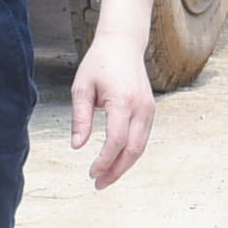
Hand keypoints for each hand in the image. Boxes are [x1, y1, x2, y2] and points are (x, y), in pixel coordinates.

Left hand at [70, 22, 159, 189]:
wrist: (123, 43)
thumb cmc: (99, 63)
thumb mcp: (82, 88)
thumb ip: (80, 118)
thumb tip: (77, 146)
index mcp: (122, 100)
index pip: (116, 140)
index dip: (104, 161)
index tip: (91, 172)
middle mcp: (140, 107)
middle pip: (133, 150)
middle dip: (116, 170)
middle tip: (98, 184)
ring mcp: (149, 109)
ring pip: (141, 147)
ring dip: (124, 165)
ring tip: (106, 177)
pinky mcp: (150, 110)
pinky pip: (143, 138)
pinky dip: (130, 153)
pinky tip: (116, 160)